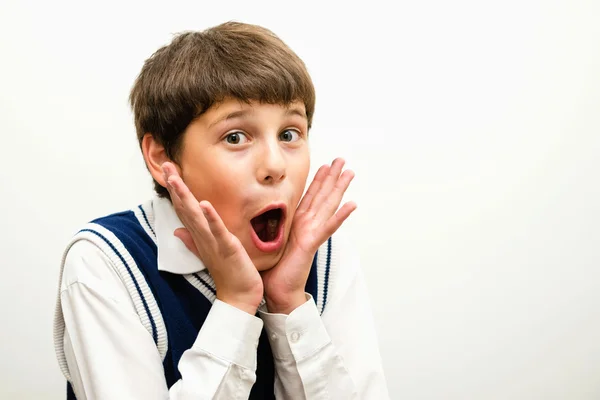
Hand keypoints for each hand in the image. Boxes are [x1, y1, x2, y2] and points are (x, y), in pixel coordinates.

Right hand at [162, 162, 262, 314]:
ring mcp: (212, 242)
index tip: (168, 170)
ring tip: (175, 178)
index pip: (184, 208)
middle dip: (175, 186)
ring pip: (195, 216)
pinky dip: (210, 217)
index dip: (176, 189)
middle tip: (165, 165)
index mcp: (200, 235)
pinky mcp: (226, 248)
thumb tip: (177, 230)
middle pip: (185, 207)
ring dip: (185, 197)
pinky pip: (216, 230)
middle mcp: (202, 236)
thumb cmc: (228, 273)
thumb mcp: (209, 252)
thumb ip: (192, 240)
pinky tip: (204, 203)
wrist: (239, 296)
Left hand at [261, 158, 356, 313]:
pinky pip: (328, 227)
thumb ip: (269, 226)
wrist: (276, 290)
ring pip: (328, 206)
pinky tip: (352, 205)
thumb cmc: (272, 269)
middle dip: (332, 177)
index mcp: (297, 224)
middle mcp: (307, 226)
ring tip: (349, 174)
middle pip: (323, 196)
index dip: (317, 180)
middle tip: (342, 160)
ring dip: (340, 189)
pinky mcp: (312, 243)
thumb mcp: (268, 240)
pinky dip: (340, 216)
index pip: (309, 197)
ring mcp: (312, 234)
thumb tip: (257, 215)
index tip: (324, 165)